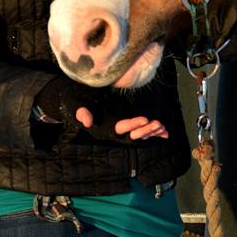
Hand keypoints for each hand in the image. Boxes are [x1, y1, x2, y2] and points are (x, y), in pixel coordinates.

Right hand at [33, 78, 169, 145]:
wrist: (72, 101)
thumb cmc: (73, 100)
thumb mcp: (74, 103)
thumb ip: (80, 111)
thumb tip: (86, 121)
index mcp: (101, 127)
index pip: (119, 128)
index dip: (132, 125)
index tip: (145, 119)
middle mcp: (110, 132)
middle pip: (131, 135)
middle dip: (145, 131)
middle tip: (159, 124)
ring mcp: (117, 130)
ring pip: (137, 136)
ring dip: (151, 132)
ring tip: (163, 128)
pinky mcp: (122, 126)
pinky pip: (139, 132)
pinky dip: (152, 132)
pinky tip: (164, 132)